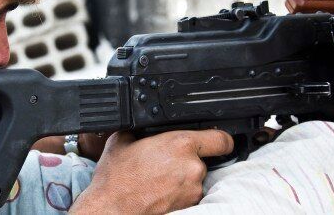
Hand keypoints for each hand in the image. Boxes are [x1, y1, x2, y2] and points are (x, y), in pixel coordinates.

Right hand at [70, 129, 233, 213]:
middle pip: (202, 158)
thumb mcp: (123, 140)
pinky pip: (189, 193)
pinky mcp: (188, 205)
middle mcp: (192, 167)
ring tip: (158, 177)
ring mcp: (192, 189)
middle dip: (187, 159)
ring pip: (195, 177)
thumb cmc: (116, 178)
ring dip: (182, 176)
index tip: (216, 140)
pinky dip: (178, 191)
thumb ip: (142, 130)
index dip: (220, 138)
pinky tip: (159, 189)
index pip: (221, 139)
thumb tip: (145, 127)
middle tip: (165, 161)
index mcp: (180, 144)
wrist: (112, 208)